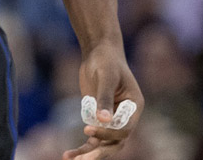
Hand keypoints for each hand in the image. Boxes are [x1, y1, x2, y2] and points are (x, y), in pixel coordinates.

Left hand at [63, 41, 142, 159]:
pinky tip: (68, 155)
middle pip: (116, 142)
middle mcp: (125, 117)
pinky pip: (92, 138)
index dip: (108, 133)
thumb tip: (103, 120)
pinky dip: (82, 147)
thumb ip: (104, 98)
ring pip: (104, 144)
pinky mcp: (97, 119)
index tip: (88, 129)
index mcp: (134, 107)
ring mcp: (111, 120)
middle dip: (100, 152)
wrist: (98, 52)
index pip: (124, 129)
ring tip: (71, 159)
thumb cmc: (106, 61)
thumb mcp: (106, 77)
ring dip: (88, 153)